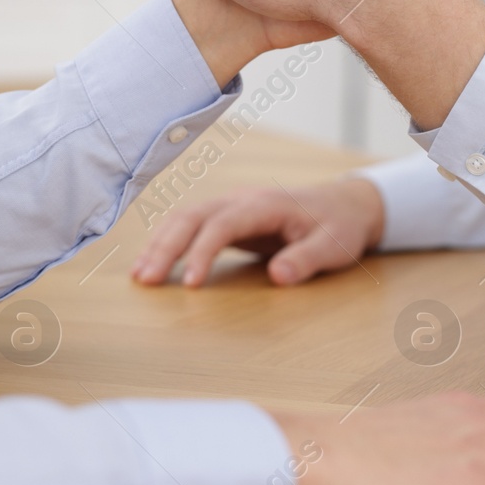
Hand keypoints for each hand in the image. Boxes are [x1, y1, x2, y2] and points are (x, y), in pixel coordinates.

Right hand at [132, 178, 383, 286]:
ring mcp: (230, 206)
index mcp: (265, 204)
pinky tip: (152, 265)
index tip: (190, 285)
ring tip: (140, 277)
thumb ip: (306, 260)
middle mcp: (241, 200)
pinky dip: (167, 243)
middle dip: (165, 247)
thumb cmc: (339, 226)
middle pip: (192, 216)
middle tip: (146, 281)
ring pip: (184, 218)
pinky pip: (189, 226)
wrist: (344, 204)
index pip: (223, 224)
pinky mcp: (226, 219)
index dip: (202, 252)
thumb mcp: (334, 245)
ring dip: (159, 245)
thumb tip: (277, 277)